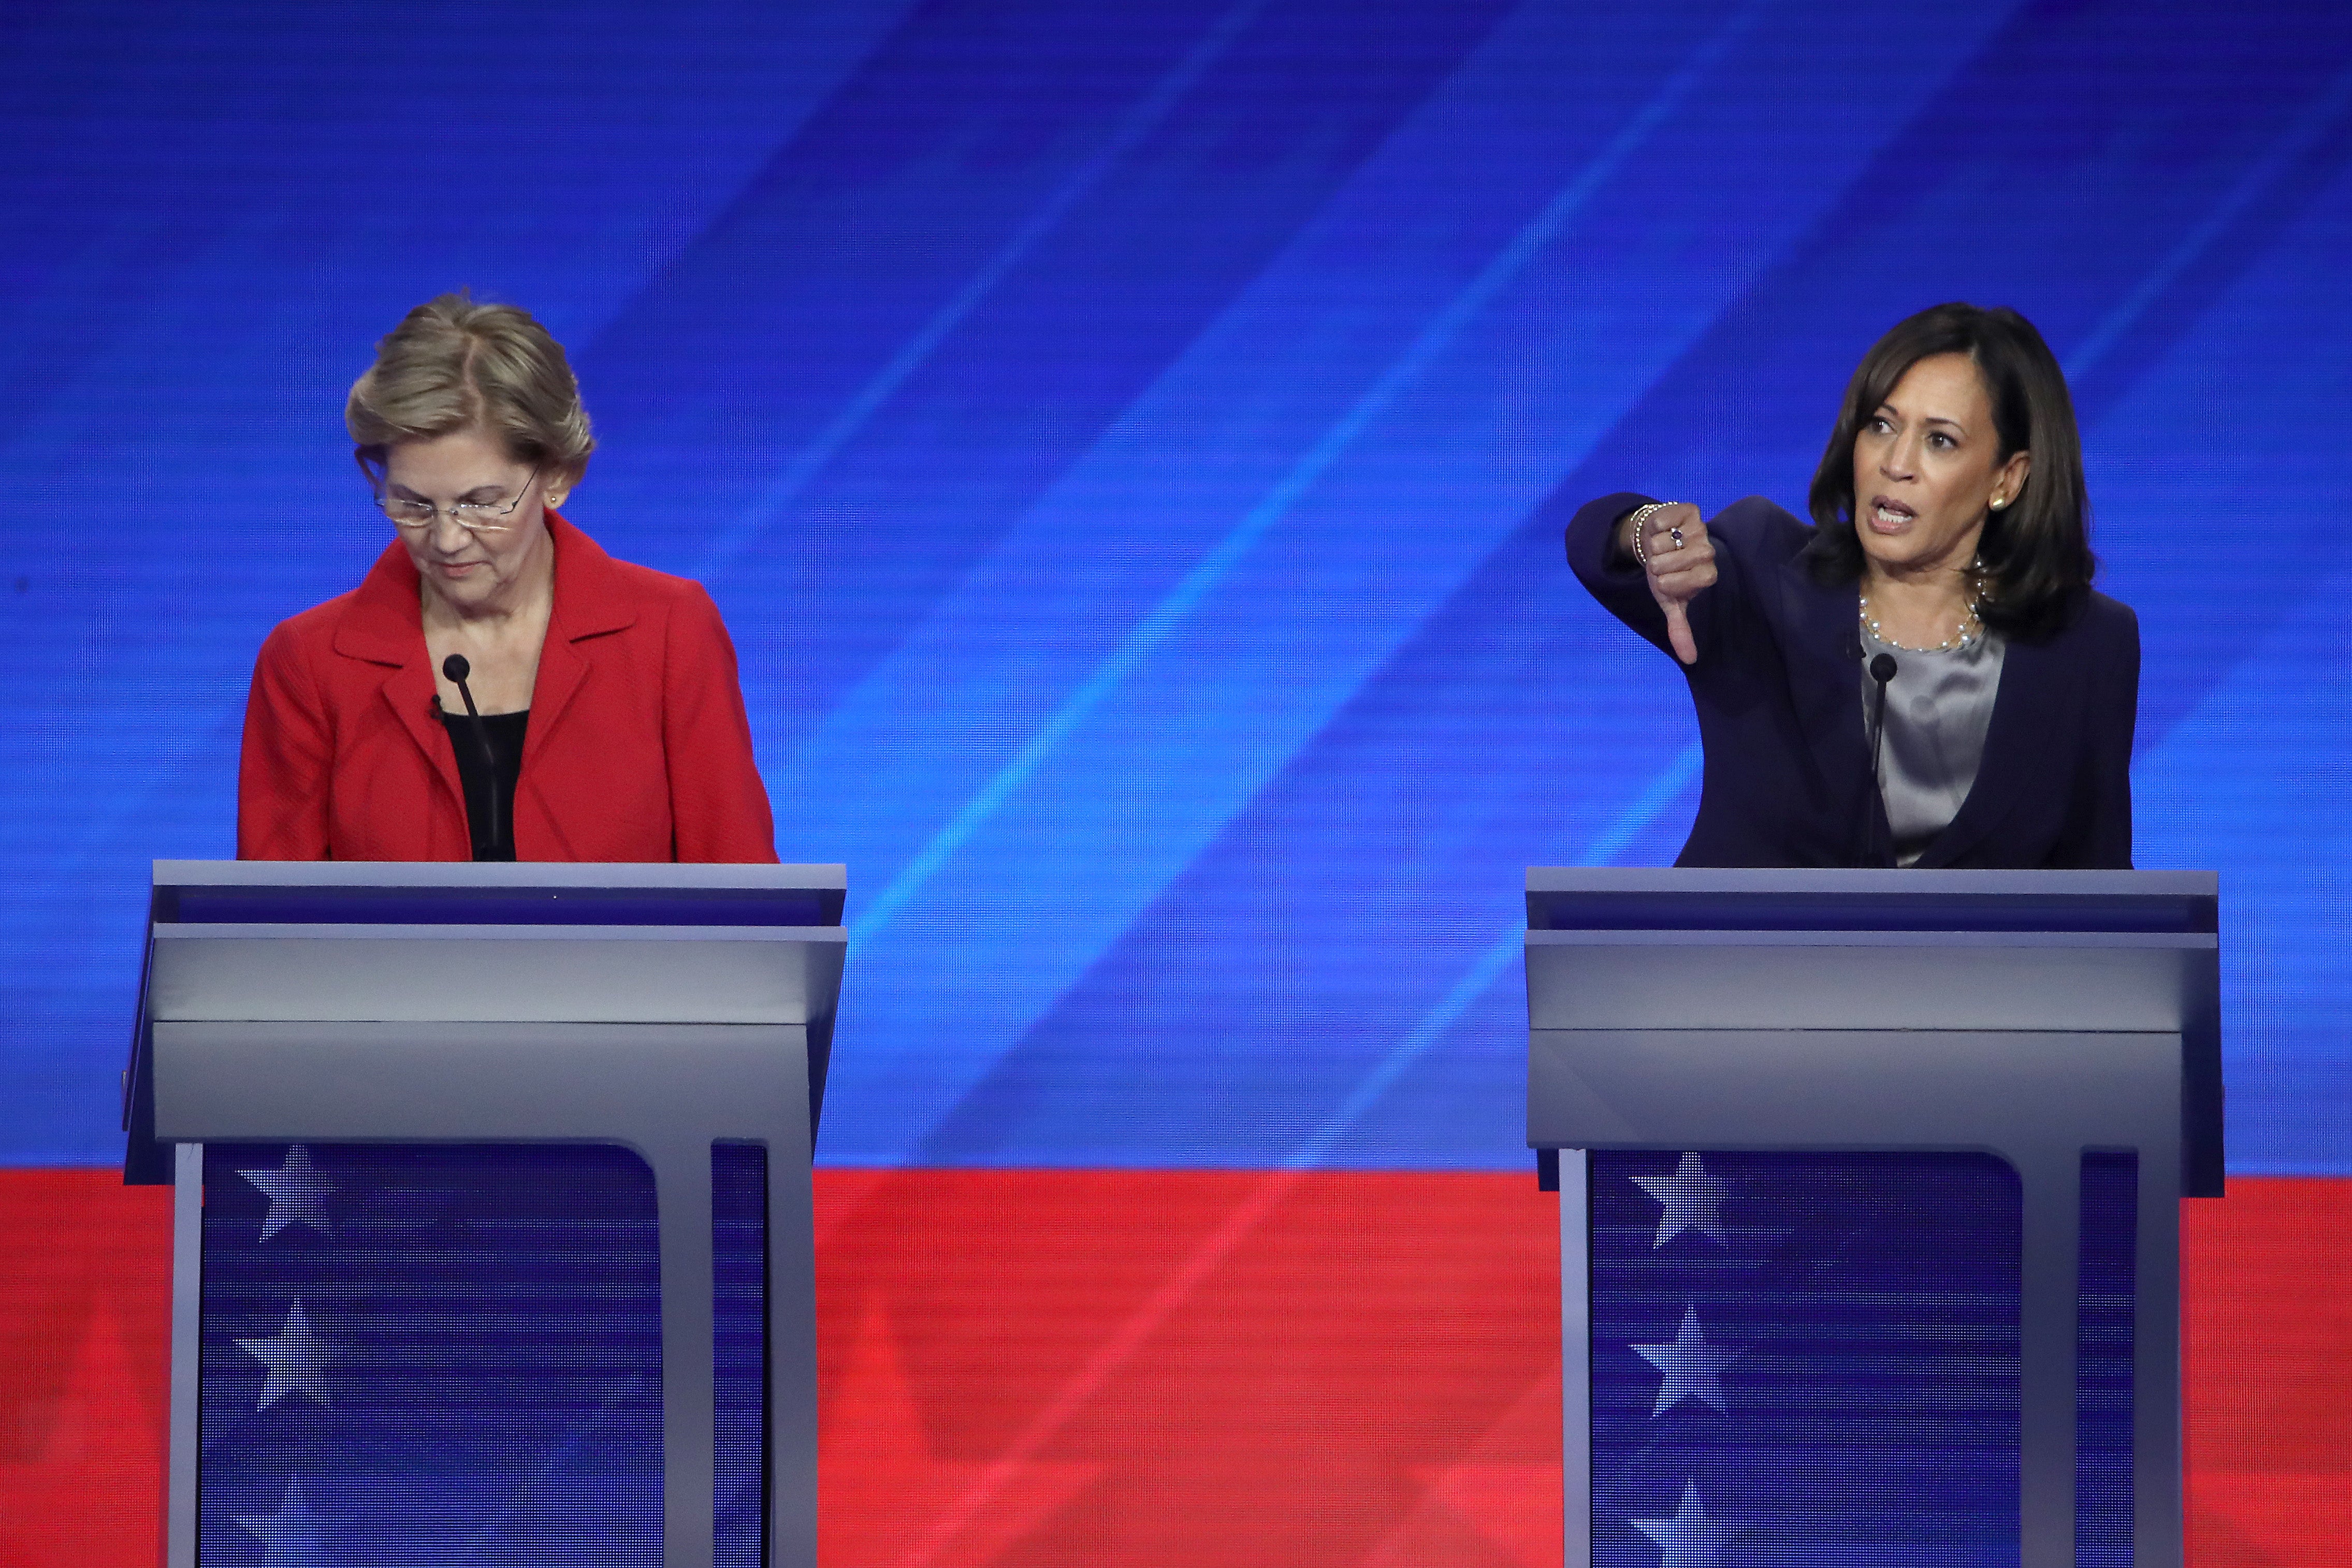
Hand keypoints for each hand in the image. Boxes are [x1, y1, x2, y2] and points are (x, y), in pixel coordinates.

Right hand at [1622, 502, 1713, 664]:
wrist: (1656, 540)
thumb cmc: (1665, 573)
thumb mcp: (1669, 601)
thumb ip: (1680, 629)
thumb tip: (1690, 660)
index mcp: (1707, 575)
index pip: (1684, 583)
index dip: (1667, 582)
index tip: (1667, 581)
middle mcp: (1708, 550)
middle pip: (1668, 563)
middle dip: (1656, 565)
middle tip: (1662, 562)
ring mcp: (1700, 529)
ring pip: (1661, 543)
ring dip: (1653, 546)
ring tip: (1661, 546)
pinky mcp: (1689, 510)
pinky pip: (1661, 521)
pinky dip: (1653, 527)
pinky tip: (1661, 529)